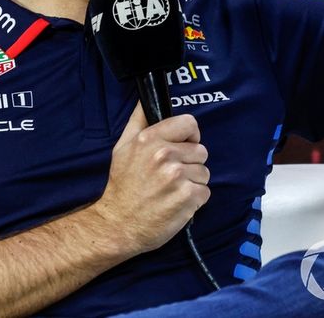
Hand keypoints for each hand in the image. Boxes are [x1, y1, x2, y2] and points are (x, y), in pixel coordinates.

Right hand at [90, 102, 210, 253]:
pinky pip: (205, 192)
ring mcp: (177, 176)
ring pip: (204, 172)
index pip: (189, 123)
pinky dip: (194, 200)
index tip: (182, 146)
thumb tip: (145, 100)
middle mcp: (165, 154)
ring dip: (193, 182)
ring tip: (172, 190)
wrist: (119, 223)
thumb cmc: (122, 185)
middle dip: (190, 163)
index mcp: (150, 139)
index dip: (189, 136)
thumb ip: (137, 121)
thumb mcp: (122, 147)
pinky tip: (177, 203)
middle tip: (170, 176)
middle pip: (200, 150)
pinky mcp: (188, 197)